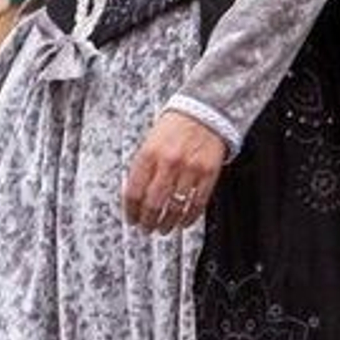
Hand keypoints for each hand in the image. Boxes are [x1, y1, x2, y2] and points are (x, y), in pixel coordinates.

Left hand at [122, 110, 227, 233]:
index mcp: (149, 154)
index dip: (131, 211)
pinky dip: (189, 218)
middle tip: (146, 228)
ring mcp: (189, 169)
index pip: (134, 191)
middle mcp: (168, 163)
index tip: (131, 219)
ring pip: (175, 208)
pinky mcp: (208, 174)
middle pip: (153, 204)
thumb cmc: (177, 125)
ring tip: (163, 229)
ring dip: (167, 224)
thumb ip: (143, 167)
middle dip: (147, 222)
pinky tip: (183, 222)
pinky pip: (197, 204)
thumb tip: (135, 194)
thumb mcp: (151, 140)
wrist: (206, 110)